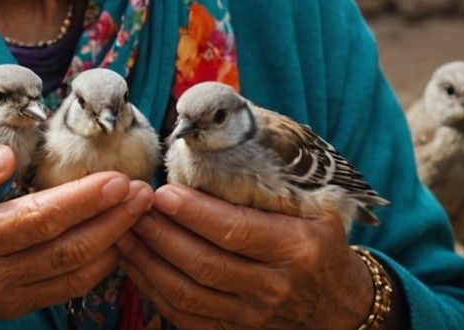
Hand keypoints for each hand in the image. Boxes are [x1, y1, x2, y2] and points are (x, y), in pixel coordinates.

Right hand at [0, 146, 153, 329]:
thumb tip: (4, 156)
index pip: (36, 220)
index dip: (81, 200)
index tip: (116, 177)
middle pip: (65, 251)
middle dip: (112, 222)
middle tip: (145, 191)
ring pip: (70, 276)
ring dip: (111, 245)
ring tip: (138, 213)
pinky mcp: (5, 306)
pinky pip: (60, 291)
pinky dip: (93, 269)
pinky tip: (111, 244)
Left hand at [116, 184, 374, 329]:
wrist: (340, 306)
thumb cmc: (322, 244)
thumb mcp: (317, 209)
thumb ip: (276, 186)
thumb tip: (221, 151)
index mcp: (295, 247)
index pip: (235, 231)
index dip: (194, 213)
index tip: (162, 192)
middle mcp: (273, 286)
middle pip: (204, 264)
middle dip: (160, 234)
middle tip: (131, 207)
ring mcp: (252, 316)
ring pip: (187, 294)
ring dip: (148, 263)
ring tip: (122, 232)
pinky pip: (185, 317)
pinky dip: (154, 291)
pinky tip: (135, 265)